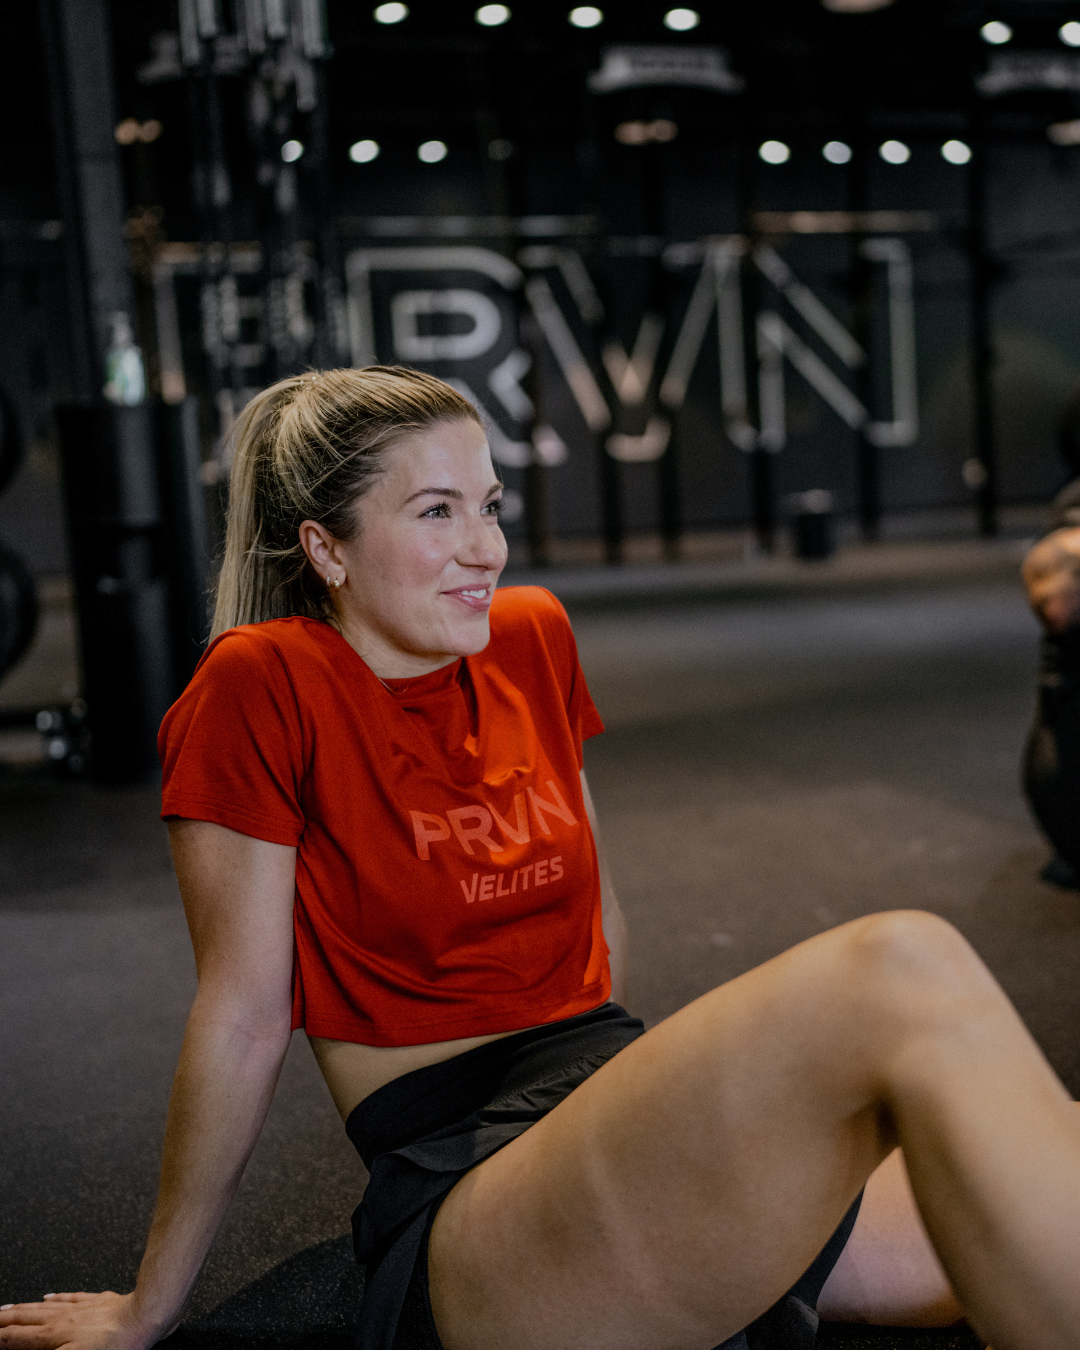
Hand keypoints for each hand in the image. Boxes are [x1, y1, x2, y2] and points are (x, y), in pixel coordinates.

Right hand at [0, 1291, 163, 1349]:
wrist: (142, 1315)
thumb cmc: (113, 1343)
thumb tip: (21, 1349)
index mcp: (54, 1335)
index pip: (16, 1338)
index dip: (0, 1338)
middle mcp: (62, 1318)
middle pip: (25, 1319)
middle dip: (4, 1320)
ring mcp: (79, 1308)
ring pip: (43, 1307)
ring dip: (22, 1309)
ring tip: (8, 1309)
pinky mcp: (96, 1301)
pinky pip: (69, 1298)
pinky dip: (55, 1298)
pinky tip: (49, 1297)